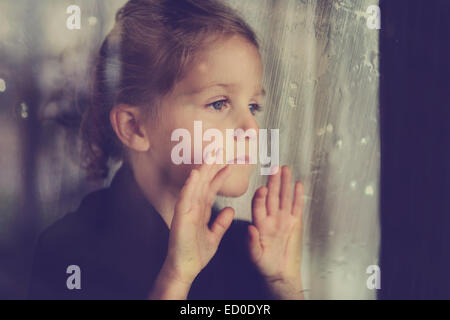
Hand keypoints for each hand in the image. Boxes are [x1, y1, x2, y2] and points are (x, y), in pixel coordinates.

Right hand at [163, 148, 234, 284]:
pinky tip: (195, 175)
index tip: (229, 164)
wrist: (185, 269)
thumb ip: (221, 223)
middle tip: (220, 151)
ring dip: (202, 171)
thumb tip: (230, 210)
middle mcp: (194, 208)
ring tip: (210, 156)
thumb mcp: (214, 236)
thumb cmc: (196, 254)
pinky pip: (186, 199)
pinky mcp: (181, 217)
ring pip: (195, 186)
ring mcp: (187, 211)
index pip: (212, 189)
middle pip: (204, 183)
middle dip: (212, 167)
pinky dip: (190, 186)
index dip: (220, 176)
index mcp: (202, 211)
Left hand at [248, 165, 303, 298]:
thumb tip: (250, 228)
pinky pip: (297, 207)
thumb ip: (251, 243)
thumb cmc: (264, 265)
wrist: (280, 273)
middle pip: (272, 196)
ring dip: (285, 183)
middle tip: (275, 168)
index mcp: (259, 223)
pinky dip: (298, 196)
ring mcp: (283, 219)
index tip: (261, 189)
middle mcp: (271, 218)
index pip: (259, 206)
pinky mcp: (295, 223)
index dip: (260, 197)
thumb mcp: (255, 256)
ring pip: (284, 198)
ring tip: (286, 169)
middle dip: (274, 182)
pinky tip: (298, 184)